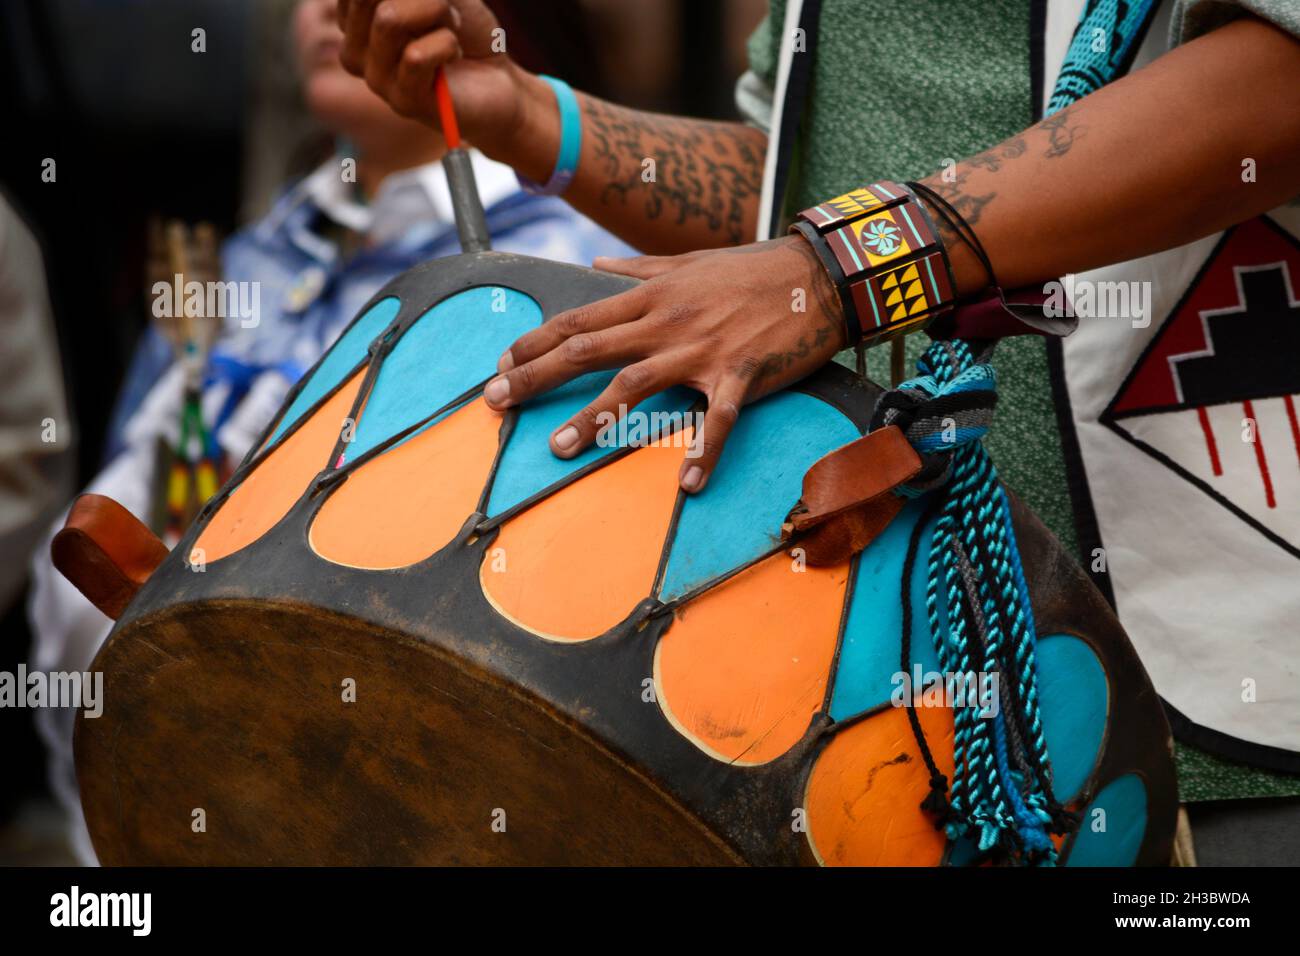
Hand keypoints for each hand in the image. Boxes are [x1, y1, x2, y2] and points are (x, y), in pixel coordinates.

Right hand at [336, 0, 548, 162]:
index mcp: (353, 21)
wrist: (500, 82)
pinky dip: (447, 44)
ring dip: (437, 10)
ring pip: (388, 19)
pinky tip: (455, 55)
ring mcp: (376, 80)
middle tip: (444, 7)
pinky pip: (415, 55)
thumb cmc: (467, 31)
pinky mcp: (403, 102)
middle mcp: (354, 51)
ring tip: (452, 29)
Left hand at [483, 236, 846, 492]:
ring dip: (594, 418)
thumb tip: (594, 264)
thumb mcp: (688, 261)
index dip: (533, 343)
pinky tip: (690, 484)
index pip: (577, 320)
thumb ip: (638, 270)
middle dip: (535, 376)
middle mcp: (665, 321)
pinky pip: (718, 419)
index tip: (500, 364)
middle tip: (494, 402)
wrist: (819, 274)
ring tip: (560, 450)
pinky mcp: (739, 374)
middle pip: (586, 349)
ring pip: (634, 385)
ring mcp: (700, 349)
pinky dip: (705, 451)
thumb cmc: (752, 269)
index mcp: (650, 296)